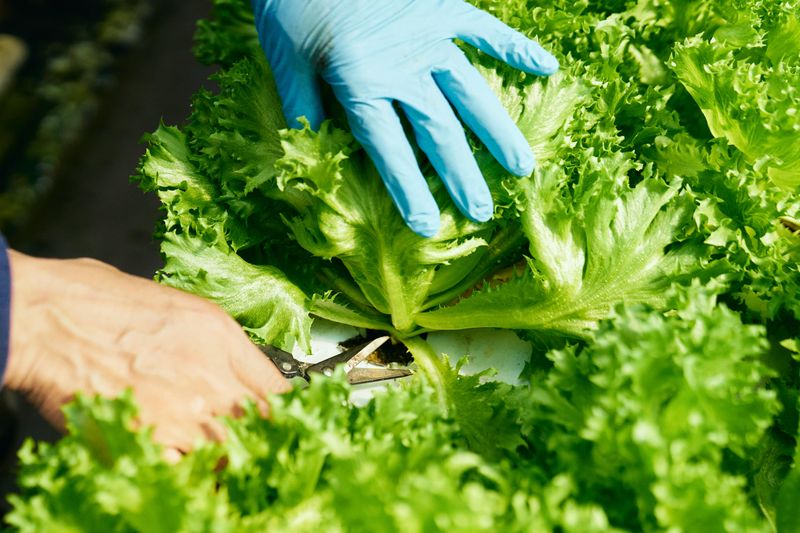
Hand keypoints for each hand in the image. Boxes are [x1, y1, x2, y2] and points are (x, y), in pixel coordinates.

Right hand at [4, 250, 289, 451]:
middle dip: (262, 439)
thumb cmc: (99, 302)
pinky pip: (187, 472)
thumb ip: (217, 342)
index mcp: (221, 338)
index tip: (285, 422)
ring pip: (230, 455)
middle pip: (264, 428)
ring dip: (227, 459)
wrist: (45, 318)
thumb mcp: (179, 306)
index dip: (288, 413)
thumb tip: (237, 370)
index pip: (280, 390)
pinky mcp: (149, 441)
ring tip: (215, 456)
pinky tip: (182, 465)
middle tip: (255, 446)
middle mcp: (211, 376)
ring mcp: (183, 413)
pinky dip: (189, 474)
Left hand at [253, 0, 558, 236]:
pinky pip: (485, 28)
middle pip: (438, 131)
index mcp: (360, 82)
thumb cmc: (291, 3)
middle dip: (461, 176)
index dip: (408, 191)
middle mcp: (403, 65)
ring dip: (497, 132)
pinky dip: (513, 46)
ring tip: (522, 167)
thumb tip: (317, 152)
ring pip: (470, 92)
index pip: (389, 149)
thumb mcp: (285, 60)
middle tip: (482, 212)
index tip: (428, 226)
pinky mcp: (442, 6)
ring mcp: (429, 35)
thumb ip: (305, 108)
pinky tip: (545, 66)